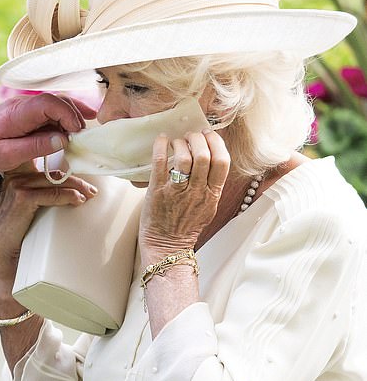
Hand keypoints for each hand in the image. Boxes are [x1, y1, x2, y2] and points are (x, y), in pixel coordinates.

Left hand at [0, 93, 94, 172]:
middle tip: (85, 137)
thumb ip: (34, 147)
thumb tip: (62, 140)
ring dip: (72, 117)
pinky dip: (64, 119)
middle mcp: (22, 105)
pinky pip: (50, 112)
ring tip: (86, 132)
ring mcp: (26, 107)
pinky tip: (76, 127)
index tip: (76, 133)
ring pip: (56, 105)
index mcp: (16, 113)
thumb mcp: (6, 156)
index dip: (67, 114)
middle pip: (56, 101)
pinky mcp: (27, 114)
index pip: (48, 103)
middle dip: (74, 116)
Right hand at [0, 167, 97, 308]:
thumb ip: (42, 198)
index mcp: (15, 179)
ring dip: (75, 185)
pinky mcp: (20, 200)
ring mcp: (15, 188)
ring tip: (89, 195)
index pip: (39, 162)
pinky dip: (66, 196)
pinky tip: (78, 201)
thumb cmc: (18, 240)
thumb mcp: (29, 213)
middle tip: (91, 190)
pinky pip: (49, 193)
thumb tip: (71, 194)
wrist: (5, 264)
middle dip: (74, 178)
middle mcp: (13, 180)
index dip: (61, 165)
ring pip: (52, 179)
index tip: (81, 176)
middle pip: (50, 171)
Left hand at [139, 130, 229, 264]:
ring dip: (181, 143)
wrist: (167, 246)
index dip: (216, 143)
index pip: (222, 162)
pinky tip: (162, 140)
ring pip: (185, 158)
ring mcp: (177, 191)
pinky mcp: (158, 191)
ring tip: (177, 141)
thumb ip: (210, 186)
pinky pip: (161, 163)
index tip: (209, 135)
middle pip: (204, 156)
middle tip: (191, 135)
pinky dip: (161, 147)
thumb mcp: (207, 207)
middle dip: (198, 139)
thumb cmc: (185, 226)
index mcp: (212, 195)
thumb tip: (210, 159)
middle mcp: (197, 192)